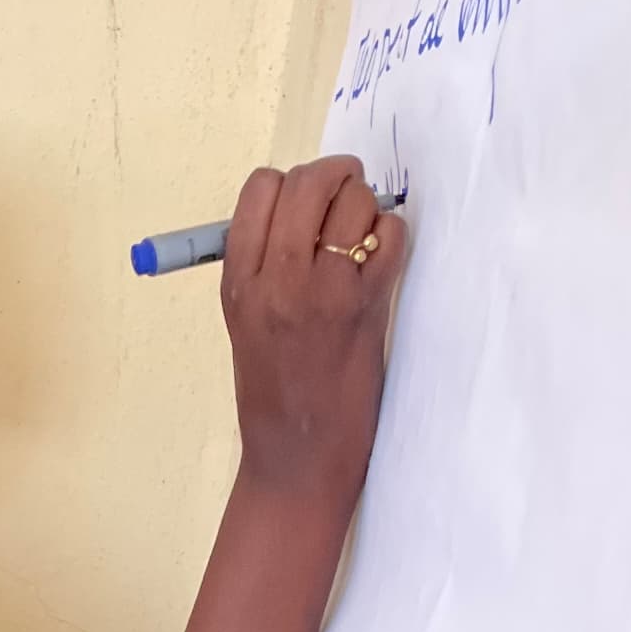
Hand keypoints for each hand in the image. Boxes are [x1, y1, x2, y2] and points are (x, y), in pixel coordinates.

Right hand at [220, 157, 406, 514]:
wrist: (298, 455)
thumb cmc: (272, 390)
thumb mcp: (245, 321)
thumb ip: (263, 266)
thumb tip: (304, 209)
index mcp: (238, 281)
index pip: (260, 189)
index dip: (288, 184)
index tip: (303, 205)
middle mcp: (274, 279)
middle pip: (307, 183)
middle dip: (334, 176)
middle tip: (346, 194)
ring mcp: (321, 292)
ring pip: (352, 203)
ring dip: (366, 207)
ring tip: (363, 238)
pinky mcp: (365, 307)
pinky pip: (390, 237)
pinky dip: (392, 237)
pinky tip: (381, 262)